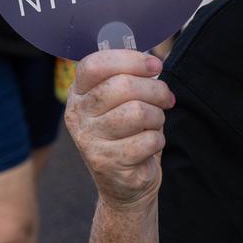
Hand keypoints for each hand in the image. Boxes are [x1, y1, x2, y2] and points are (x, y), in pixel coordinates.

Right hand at [65, 50, 173, 209]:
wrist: (124, 182)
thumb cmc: (129, 133)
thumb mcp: (123, 101)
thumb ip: (130, 77)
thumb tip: (152, 62)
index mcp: (79, 93)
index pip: (95, 64)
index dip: (131, 59)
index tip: (155, 66)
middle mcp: (77, 114)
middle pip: (123, 86)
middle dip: (156, 90)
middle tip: (165, 99)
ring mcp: (88, 140)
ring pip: (138, 112)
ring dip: (157, 117)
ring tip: (154, 124)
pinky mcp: (106, 162)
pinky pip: (147, 140)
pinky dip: (158, 140)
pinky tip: (149, 146)